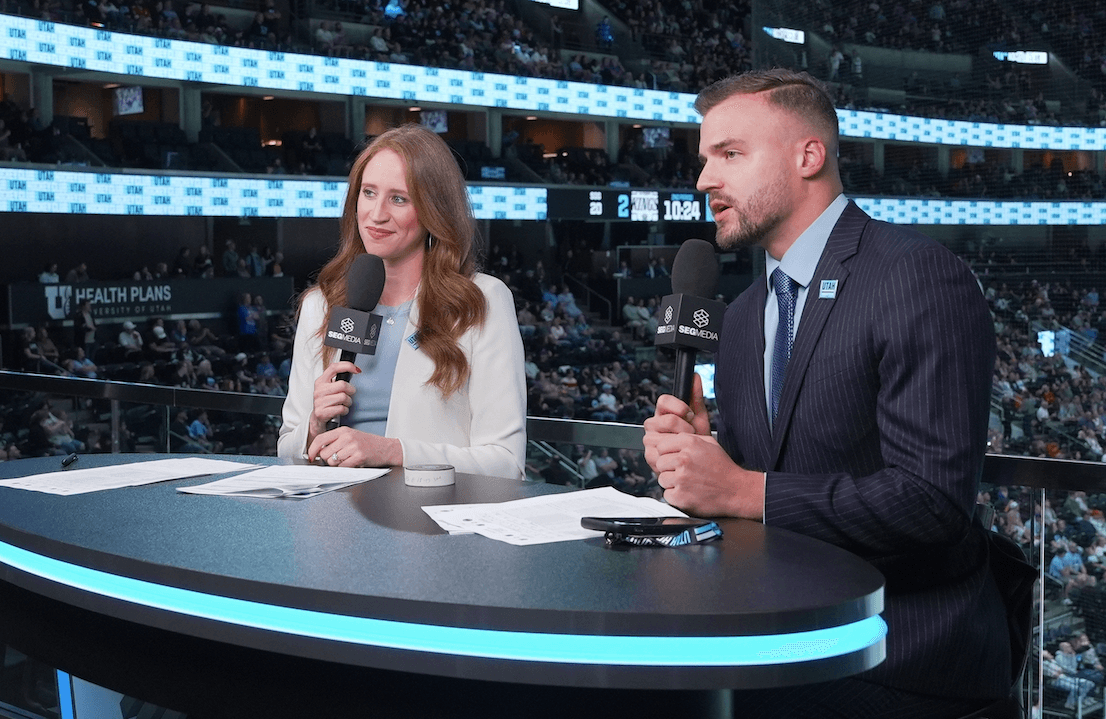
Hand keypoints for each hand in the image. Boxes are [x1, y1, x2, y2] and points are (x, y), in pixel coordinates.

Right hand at [307, 360, 359, 440]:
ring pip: (343, 397)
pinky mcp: (321, 412)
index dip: (347, 366)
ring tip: (345, 404)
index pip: (334, 368)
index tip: (357, 370)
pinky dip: (345, 410)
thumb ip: (338, 380)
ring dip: (348, 402)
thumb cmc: (327, 403)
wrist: (317, 420)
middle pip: (342, 385)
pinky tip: (341, 411)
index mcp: (321, 381)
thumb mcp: (329, 389)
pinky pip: (341, 408)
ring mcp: (319, 401)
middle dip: (351, 390)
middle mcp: (319, 390)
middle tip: (350, 394)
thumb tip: (353, 371)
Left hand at [307, 426, 402, 467]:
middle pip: (324, 453)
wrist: (387, 448)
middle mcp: (347, 437)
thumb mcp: (351, 436)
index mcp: (343, 431)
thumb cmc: (369, 444)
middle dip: (328, 460)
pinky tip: (353, 464)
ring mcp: (353, 447)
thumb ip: (336, 441)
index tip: (311, 457)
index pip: (320, 439)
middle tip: (337, 460)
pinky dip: (345, 468)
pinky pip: (343, 467)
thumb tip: (319, 453)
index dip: (312, 450)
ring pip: (332, 461)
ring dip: (337, 465)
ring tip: (347, 461)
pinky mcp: (359, 456)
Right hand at [642, 373, 711, 466]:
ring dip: (678, 442)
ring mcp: (650, 440)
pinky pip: (660, 452)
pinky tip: (679, 455)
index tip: (689, 414)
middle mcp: (653, 425)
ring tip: (686, 446)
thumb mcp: (699, 417)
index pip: (663, 401)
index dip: (677, 406)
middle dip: (682, 427)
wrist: (697, 463)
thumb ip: (696, 397)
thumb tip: (695, 376)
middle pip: (664, 420)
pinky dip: (673, 454)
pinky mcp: (649, 456)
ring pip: (660, 437)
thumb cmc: (697, 439)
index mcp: (663, 412)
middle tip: (692, 434)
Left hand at [643, 375, 764, 519]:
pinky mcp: (680, 496)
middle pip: (658, 461)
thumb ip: (696, 405)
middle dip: (668, 466)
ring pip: (661, 478)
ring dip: (672, 481)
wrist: (737, 490)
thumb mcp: (707, 433)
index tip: (677, 455)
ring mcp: (682, 478)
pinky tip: (690, 490)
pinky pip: (667, 493)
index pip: (659, 444)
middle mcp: (683, 458)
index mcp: (688, 441)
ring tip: (690, 480)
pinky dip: (676, 494)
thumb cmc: (720, 464)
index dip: (667, 451)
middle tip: (684, 469)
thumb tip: (693, 379)